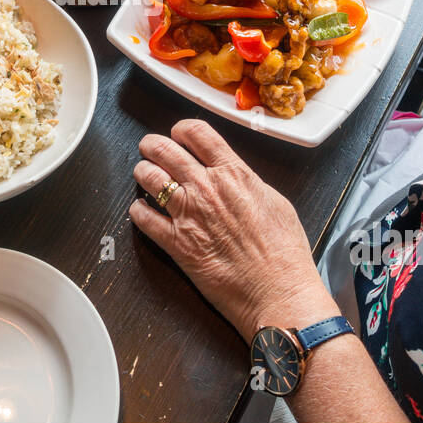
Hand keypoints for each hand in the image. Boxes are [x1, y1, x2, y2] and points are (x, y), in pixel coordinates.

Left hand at [129, 119, 336, 343]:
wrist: (278, 292)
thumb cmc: (284, 254)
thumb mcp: (275, 202)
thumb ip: (249, 183)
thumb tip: (235, 176)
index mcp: (234, 174)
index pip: (198, 133)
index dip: (182, 129)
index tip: (178, 134)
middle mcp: (207, 188)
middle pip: (166, 150)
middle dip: (153, 145)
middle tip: (150, 148)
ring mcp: (188, 214)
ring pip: (149, 178)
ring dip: (143, 172)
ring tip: (143, 174)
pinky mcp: (176, 244)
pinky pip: (143, 218)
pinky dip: (138, 211)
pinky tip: (141, 211)